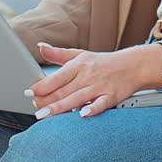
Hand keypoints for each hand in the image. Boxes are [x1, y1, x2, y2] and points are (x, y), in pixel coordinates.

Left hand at [26, 41, 161, 117]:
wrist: (132, 65)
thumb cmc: (102, 62)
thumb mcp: (80, 54)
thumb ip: (58, 54)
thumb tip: (40, 46)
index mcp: (78, 65)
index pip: (56, 77)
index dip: (41, 86)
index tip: (29, 93)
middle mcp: (87, 76)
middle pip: (62, 90)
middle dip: (46, 100)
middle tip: (34, 108)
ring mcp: (99, 87)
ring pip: (76, 98)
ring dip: (59, 108)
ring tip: (44, 115)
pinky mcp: (111, 97)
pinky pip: (100, 104)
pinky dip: (91, 109)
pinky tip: (82, 114)